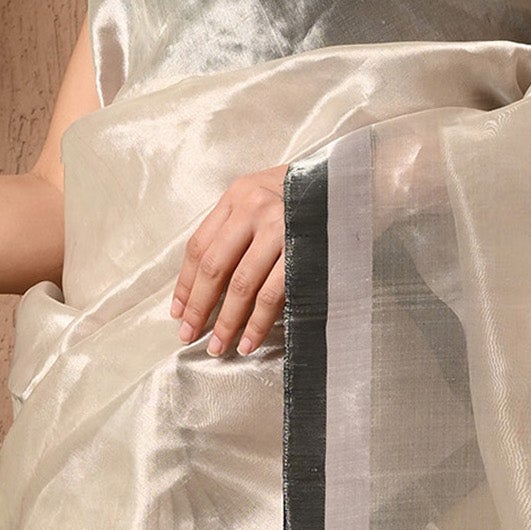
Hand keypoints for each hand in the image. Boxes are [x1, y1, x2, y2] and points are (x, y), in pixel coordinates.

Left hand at [171, 167, 287, 354]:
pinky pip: (272, 294)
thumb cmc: (305, 196)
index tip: (179, 312)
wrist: (351, 183)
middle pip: (214, 267)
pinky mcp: (302, 250)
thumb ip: (234, 229)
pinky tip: (248, 341)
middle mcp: (254, 209)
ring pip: (241, 285)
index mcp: (237, 196)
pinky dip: (257, 323)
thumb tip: (204, 284)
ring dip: (227, 321)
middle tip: (189, 334)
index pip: (199, 246)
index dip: (186, 284)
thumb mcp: (262, 198)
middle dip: (200, 307)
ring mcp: (280, 229)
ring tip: (218, 345)